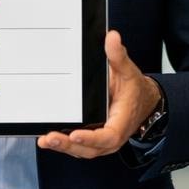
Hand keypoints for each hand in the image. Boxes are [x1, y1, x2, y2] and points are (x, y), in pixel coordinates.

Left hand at [37, 31, 159, 158]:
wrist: (142, 101)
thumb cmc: (134, 90)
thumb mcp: (128, 71)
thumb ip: (118, 56)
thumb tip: (112, 38)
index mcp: (121, 123)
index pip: (107, 136)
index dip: (91, 138)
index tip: (74, 134)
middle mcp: (111, 137)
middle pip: (89, 149)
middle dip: (68, 145)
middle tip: (51, 137)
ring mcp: (101, 142)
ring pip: (82, 151)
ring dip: (63, 148)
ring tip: (46, 140)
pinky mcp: (93, 140)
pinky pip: (78, 147)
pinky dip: (64, 145)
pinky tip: (49, 140)